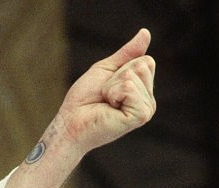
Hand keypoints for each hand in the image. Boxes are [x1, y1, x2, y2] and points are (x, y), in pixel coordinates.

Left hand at [56, 28, 156, 156]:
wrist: (70, 123)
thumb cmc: (83, 100)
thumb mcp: (106, 70)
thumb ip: (127, 54)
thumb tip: (145, 32)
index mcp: (142, 91)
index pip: (146, 60)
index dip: (121, 68)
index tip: (107, 86)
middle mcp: (148, 101)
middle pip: (143, 64)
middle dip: (116, 76)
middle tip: (104, 95)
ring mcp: (146, 109)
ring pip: (135, 74)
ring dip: (112, 85)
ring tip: (105, 102)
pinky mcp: (140, 116)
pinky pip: (129, 87)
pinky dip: (113, 92)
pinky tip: (109, 108)